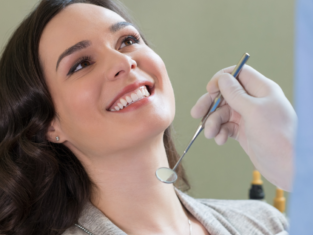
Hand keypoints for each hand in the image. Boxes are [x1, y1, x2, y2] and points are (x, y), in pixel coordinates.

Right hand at [191, 65, 296, 190]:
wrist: (287, 166)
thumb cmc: (277, 136)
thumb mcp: (254, 111)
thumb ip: (235, 94)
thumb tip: (222, 79)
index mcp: (261, 89)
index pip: (238, 74)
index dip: (221, 79)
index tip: (209, 89)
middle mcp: (254, 101)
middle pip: (225, 94)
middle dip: (210, 104)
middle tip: (196, 113)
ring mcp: (248, 116)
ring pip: (222, 113)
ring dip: (213, 122)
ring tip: (211, 134)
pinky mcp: (243, 131)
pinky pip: (225, 126)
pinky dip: (220, 132)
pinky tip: (221, 140)